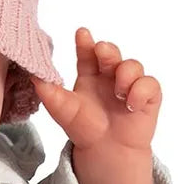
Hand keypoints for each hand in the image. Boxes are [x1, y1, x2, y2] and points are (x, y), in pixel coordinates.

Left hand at [30, 28, 160, 183]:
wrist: (106, 151)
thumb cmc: (84, 128)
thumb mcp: (63, 110)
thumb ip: (50, 93)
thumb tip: (33, 75)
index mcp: (89, 74)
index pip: (87, 53)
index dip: (85, 42)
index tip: (81, 33)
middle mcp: (109, 75)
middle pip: (111, 53)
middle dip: (107, 50)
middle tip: (101, 51)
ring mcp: (129, 84)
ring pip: (132, 65)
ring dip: (125, 74)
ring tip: (117, 93)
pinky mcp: (147, 96)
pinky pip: (149, 84)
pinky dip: (140, 92)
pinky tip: (130, 105)